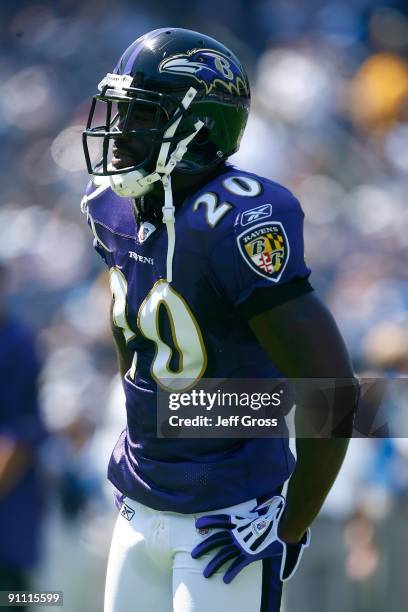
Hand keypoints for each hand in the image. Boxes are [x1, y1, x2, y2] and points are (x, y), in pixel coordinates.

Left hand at [191, 495, 309, 583]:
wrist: (285, 526)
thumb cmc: (276, 517)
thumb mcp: (265, 510)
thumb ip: (259, 510)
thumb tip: (260, 505)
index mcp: (241, 521)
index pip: (221, 521)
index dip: (210, 522)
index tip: (198, 524)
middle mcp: (239, 533)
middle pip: (217, 540)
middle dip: (204, 547)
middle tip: (193, 554)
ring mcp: (244, 544)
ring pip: (224, 555)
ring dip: (214, 564)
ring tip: (205, 574)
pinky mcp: (251, 554)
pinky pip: (238, 565)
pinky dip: (231, 572)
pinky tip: (225, 580)